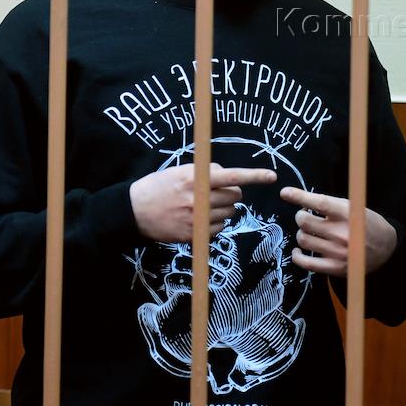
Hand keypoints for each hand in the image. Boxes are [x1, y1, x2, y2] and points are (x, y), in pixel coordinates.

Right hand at [129, 162, 276, 242]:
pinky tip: (198, 218)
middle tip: (215, 191)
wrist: (133, 211)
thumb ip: (206, 172)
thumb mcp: (180, 171)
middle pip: (235, 196)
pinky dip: (215, 223)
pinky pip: (219, 228)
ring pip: (229, 213)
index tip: (272, 176)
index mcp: (196, 179)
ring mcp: (197, 219)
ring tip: (202, 205)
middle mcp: (199, 199)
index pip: (233, 176)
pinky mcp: (193, 235)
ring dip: (223, 208)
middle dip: (231, 193)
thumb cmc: (158, 186)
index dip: (255, 176)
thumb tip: (228, 176)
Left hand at [279, 187, 396, 276]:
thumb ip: (332, 205)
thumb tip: (303, 200)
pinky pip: (306, 263)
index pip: (318, 203)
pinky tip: (298, 251)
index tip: (285, 193)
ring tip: (309, 232)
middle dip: (300, 216)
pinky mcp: (334, 268)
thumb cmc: (368, 223)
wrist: (387, 248)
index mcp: (348, 214)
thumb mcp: (355, 207)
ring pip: (303, 240)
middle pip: (305, 222)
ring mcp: (337, 252)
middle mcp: (341, 233)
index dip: (299, 197)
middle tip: (305, 216)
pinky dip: (297, 256)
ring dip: (302, 233)